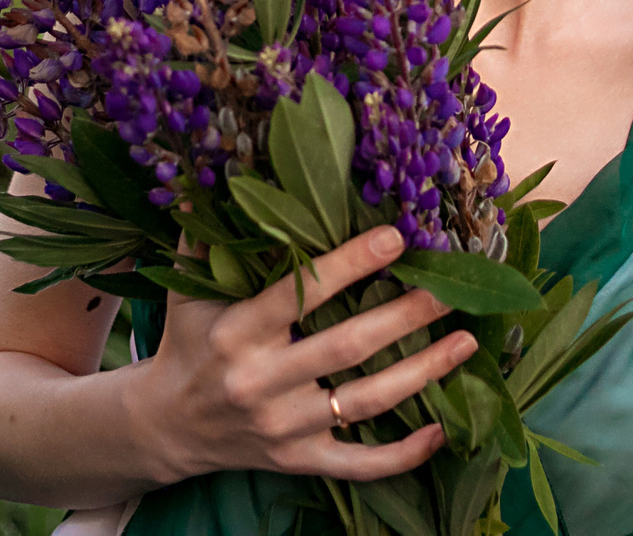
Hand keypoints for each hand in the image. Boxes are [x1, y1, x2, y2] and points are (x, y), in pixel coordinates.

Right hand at [125, 224, 477, 483]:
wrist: (166, 427)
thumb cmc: (189, 343)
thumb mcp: (187, 290)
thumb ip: (207, 237)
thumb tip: (227, 168)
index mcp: (236, 332)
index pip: (299, 294)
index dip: (350, 265)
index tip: (396, 238)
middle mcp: (261, 382)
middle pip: (347, 347)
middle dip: (405, 317)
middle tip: (450, 290)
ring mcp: (283, 427)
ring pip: (365, 403)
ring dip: (422, 372)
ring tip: (467, 341)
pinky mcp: (298, 460)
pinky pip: (358, 465)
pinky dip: (403, 455)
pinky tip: (442, 431)